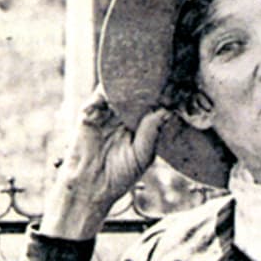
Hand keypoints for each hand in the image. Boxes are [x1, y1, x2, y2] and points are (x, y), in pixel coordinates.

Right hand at [40, 88, 171, 238]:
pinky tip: (115, 90)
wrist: (91, 187)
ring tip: (136, 78)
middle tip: (156, 73)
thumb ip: (152, 132)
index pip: (150, 104)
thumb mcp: (142, 155)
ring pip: (115, 91)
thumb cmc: (119, 175)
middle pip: (133, 93)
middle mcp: (122, 118)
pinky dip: (105, 91)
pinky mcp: (88, 115)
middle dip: (143, 84)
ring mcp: (105, 115)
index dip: (159, 95)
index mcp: (138, 126)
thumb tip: (167, 111)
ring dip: (124, 84)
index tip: (172, 85)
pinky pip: (96, 98)